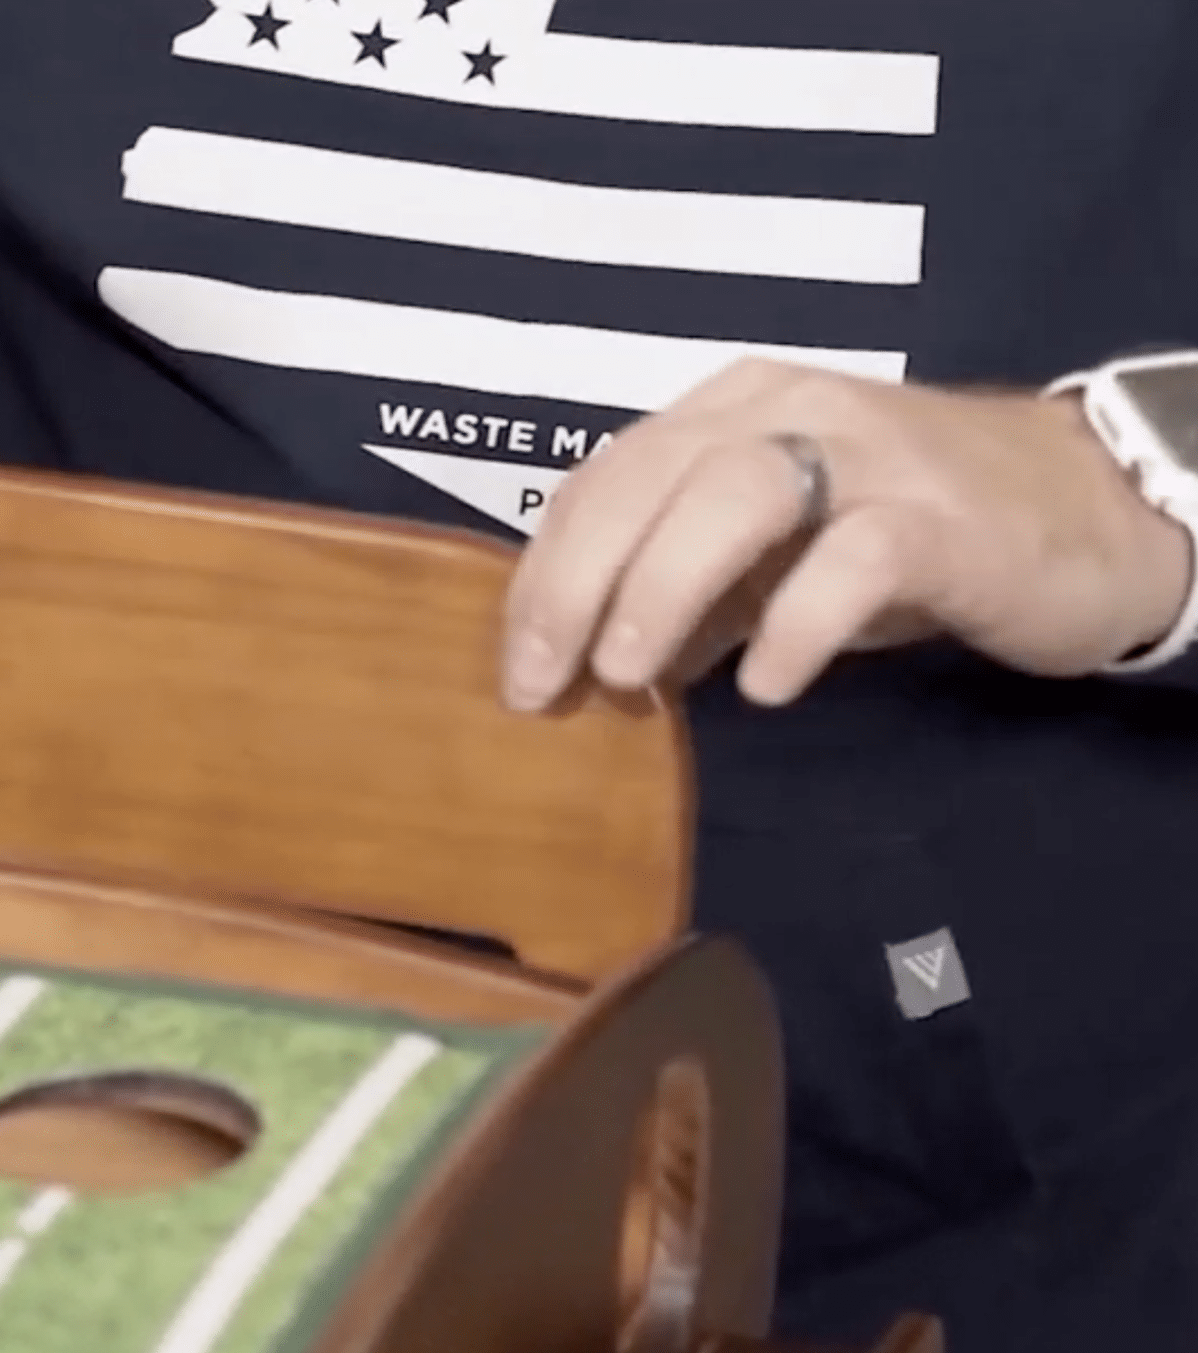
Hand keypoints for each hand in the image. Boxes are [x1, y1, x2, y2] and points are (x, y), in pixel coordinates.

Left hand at [499, 358, 1195, 710]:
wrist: (1091, 512)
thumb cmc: (909, 533)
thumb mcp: (777, 558)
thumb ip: (688, 595)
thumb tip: (590, 664)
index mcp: (732, 411)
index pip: (605, 476)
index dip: (544, 570)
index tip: (515, 664)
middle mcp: (789, 410)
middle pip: (649, 476)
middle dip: (575, 584)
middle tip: (543, 686)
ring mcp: (869, 456)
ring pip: (735, 494)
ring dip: (661, 590)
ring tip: (630, 679)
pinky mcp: (940, 520)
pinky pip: (853, 559)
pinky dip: (793, 625)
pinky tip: (763, 687)